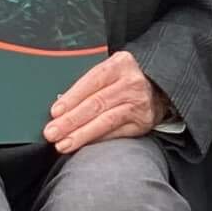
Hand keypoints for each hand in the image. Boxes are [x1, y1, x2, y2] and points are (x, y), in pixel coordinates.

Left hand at [45, 51, 160, 153]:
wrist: (159, 88)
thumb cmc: (125, 79)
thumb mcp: (110, 70)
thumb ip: (89, 84)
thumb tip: (61, 107)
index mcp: (119, 64)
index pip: (92, 81)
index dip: (72, 98)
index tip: (55, 112)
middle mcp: (131, 83)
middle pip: (96, 103)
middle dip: (71, 120)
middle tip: (52, 132)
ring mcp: (138, 104)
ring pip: (105, 121)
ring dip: (81, 134)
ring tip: (63, 144)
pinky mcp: (142, 123)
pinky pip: (116, 133)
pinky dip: (97, 140)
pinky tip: (83, 146)